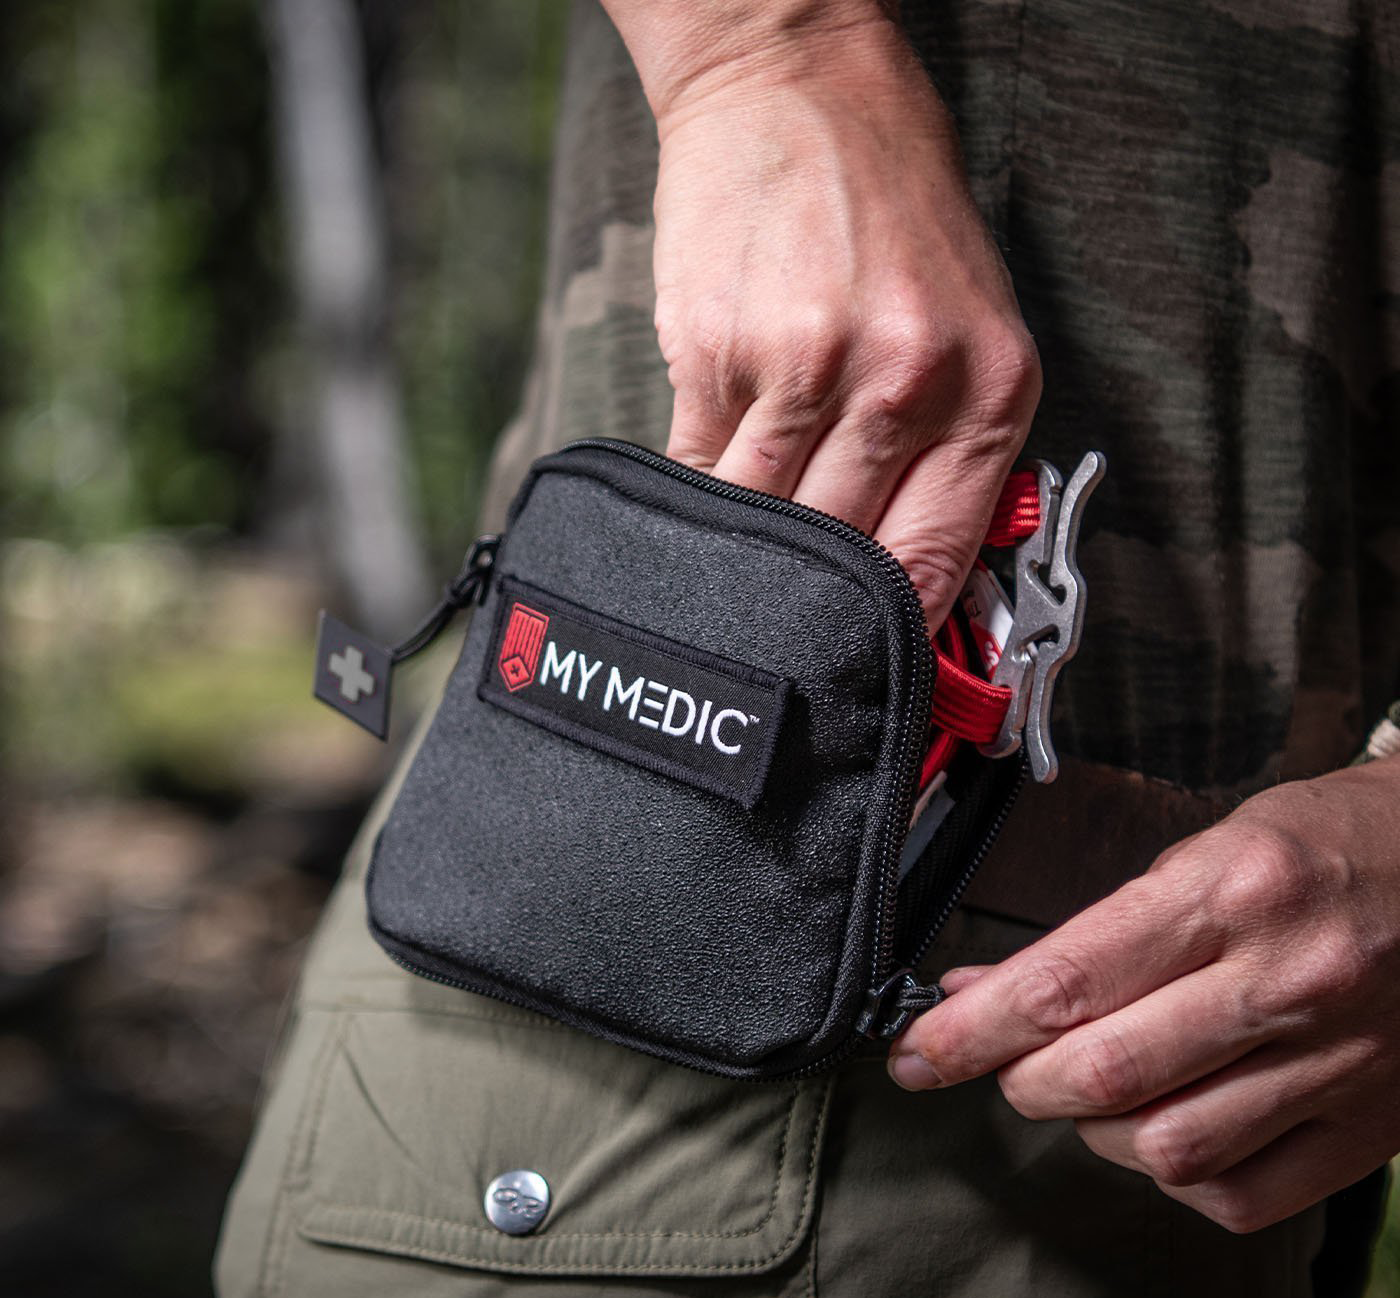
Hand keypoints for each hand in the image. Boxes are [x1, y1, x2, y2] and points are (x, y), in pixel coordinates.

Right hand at [605, 1, 1040, 625]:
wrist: (797, 85)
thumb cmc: (893, 209)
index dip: (887, 635)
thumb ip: (951, 454)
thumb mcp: (971, 323)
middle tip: (778, 635)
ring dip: (742, 550)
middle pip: (837, 553)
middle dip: (804, 601)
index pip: (928, 561)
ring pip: (758, 521)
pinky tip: (712, 477)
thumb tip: (909, 581)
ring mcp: (801, 363)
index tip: (859, 674)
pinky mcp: (715, 350)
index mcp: (985, 386)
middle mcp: (900, 379)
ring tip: (732, 565)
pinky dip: (703, 488)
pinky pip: (701, 467)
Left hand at [888, 757, 1399, 1231]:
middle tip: (1000, 1062)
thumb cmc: (1319, 846)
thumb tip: (983, 989)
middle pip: (1102, 1075)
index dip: (970, 1029)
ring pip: (1165, 1146)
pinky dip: (1173, 1174)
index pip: (1064, 982)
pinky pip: (1240, 1194)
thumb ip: (1099, 932)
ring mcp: (1337, 1062)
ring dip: (1092, 1130)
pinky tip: (1162, 1127)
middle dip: (1017, 1080)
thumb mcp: (1202, 850)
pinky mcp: (1370, 1125)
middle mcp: (1285, 980)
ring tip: (1089, 1088)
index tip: (915, 1053)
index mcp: (1231, 891)